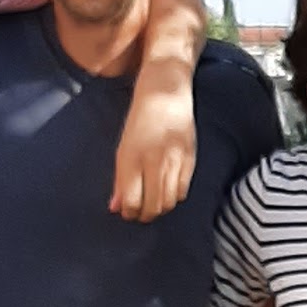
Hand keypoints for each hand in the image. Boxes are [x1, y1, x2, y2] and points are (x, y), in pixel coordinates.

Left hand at [110, 78, 197, 222]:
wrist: (165, 92)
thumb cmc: (139, 120)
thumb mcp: (124, 148)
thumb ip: (120, 179)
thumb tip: (115, 207)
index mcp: (131, 157)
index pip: (131, 201)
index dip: (129, 213)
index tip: (127, 213)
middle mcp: (153, 160)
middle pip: (152, 205)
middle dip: (144, 215)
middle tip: (140, 214)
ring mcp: (174, 159)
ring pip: (169, 201)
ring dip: (160, 208)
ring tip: (153, 205)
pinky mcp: (190, 157)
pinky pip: (183, 190)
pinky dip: (175, 196)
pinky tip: (168, 191)